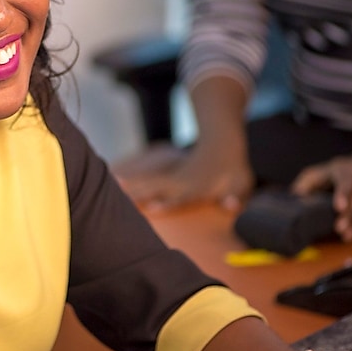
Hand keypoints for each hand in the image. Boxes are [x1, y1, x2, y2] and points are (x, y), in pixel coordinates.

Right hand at [113, 142, 254, 210]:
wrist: (220, 143)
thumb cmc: (232, 169)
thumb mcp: (241, 183)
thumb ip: (235, 196)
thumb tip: (229, 205)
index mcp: (198, 186)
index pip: (181, 197)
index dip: (167, 203)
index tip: (152, 207)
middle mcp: (182, 182)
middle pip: (157, 188)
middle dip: (140, 193)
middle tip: (120, 198)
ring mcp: (173, 178)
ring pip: (149, 182)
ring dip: (131, 186)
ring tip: (111, 186)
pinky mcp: (168, 176)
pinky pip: (148, 180)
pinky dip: (132, 182)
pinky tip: (116, 182)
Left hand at [292, 155, 351, 241]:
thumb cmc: (336, 174)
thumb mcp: (318, 173)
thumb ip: (305, 184)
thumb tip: (294, 198)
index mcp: (344, 170)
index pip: (345, 181)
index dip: (342, 194)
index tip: (338, 208)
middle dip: (350, 215)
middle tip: (339, 229)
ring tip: (348, 236)